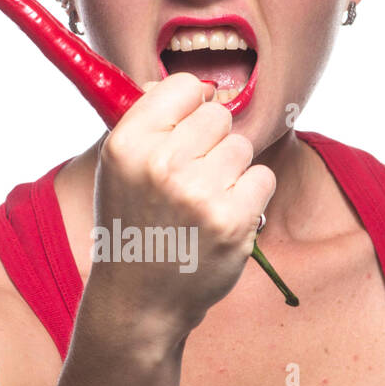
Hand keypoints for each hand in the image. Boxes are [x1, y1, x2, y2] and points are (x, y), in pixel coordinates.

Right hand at [86, 72, 276, 339]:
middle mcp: (161, 164)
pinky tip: (223, 218)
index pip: (184, 86)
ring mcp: (199, 194)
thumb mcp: (120, 169)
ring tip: (202, 203)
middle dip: (212, 143)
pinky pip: (263, 178)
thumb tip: (198, 86)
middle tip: (190, 180)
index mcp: (127, 144)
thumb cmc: (135, 227)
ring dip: (231, 172)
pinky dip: (250, 197)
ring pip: (242, 148)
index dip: (190, 108)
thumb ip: (152, 122)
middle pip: (218, 116)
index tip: (185, 131)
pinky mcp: (233, 220)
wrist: (140, 300)